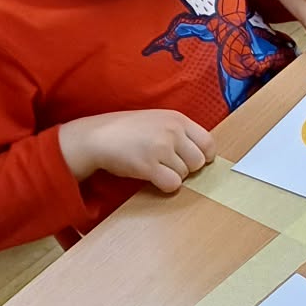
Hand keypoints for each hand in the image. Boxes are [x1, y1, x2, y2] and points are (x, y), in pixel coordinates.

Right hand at [58, 109, 215, 191]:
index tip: (194, 161)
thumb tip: (202, 153)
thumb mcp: (158, 120)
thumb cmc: (127, 130)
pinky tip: (153, 178)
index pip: (208, 142)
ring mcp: (161, 148)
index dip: (205, 156)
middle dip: (188, 168)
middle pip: (199, 161)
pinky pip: (172, 184)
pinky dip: (166, 186)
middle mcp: (172, 131)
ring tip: (156, 167)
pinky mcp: (149, 165)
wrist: (97, 136)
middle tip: (170, 166)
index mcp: (177, 119)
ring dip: (173, 176)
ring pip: (185, 174)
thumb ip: (179, 131)